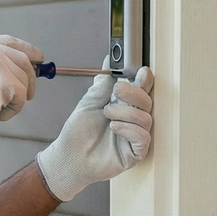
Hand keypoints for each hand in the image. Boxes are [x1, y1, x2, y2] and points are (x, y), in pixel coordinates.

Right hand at [0, 35, 43, 155]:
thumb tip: (14, 70)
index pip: (10, 42)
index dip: (27, 49)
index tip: (38, 58)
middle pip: (23, 59)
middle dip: (31, 77)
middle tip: (29, 93)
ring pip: (24, 80)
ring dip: (17, 98)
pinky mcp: (6, 83)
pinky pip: (21, 98)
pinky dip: (14, 110)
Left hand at [36, 65, 153, 200]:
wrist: (69, 155)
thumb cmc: (78, 132)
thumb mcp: (90, 101)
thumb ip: (104, 83)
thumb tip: (109, 60)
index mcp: (124, 106)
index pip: (142, 90)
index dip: (144, 80)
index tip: (140, 72)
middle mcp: (132, 120)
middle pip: (147, 101)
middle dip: (133, 93)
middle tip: (116, 92)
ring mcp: (135, 136)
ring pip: (146, 118)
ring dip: (126, 112)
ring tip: (107, 114)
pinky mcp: (135, 153)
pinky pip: (143, 138)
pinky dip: (129, 129)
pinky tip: (114, 127)